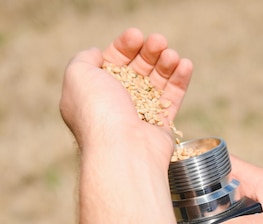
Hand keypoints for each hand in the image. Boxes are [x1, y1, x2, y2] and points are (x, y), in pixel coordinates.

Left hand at [59, 28, 192, 160]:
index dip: (125, 46)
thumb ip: (84, 59)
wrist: (122, 148)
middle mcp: (116, 104)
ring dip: (166, 63)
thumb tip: (96, 54)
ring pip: (157, 82)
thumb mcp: (78, 75)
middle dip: (148, 52)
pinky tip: (185, 64)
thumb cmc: (98, 111)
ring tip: (171, 55)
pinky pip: (172, 99)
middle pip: (137, 69)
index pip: (113, 62)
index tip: (136, 36)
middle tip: (159, 42)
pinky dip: (180, 80)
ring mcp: (139, 116)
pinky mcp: (161, 126)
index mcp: (95, 92)